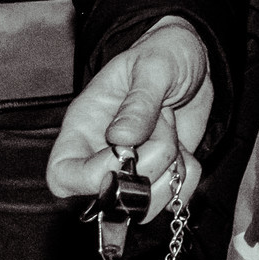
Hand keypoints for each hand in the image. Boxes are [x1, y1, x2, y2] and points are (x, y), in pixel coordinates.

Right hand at [46, 16, 212, 218]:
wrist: (196, 62)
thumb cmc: (163, 54)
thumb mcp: (153, 66)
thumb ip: (139, 102)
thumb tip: (120, 138)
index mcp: (85, 124)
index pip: (62, 174)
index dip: (90, 177)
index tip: (125, 153)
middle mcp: (103, 154)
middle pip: (108, 195)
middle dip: (147, 166)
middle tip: (163, 124)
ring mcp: (132, 170)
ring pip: (143, 206)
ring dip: (170, 171)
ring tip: (171, 129)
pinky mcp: (160, 177)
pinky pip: (173, 200)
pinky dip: (186, 178)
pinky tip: (185, 148)